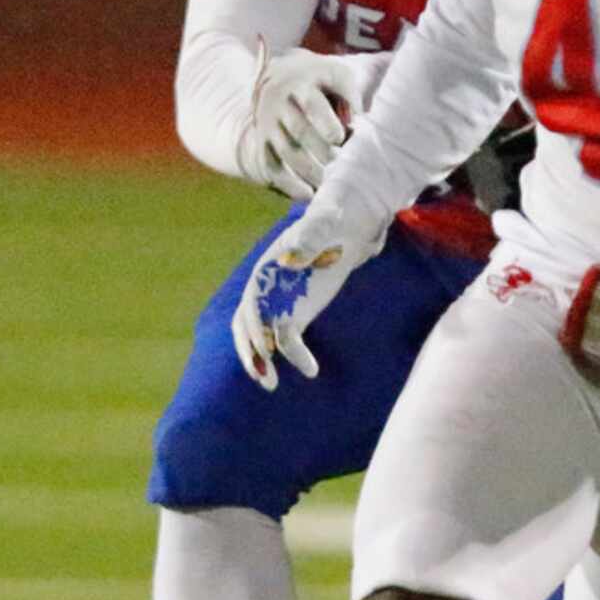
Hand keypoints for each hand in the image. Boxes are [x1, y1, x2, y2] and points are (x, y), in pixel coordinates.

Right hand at [229, 204, 377, 389]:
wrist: (351, 219)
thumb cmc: (334, 213)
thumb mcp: (324, 219)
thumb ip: (309, 236)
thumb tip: (291, 260)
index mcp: (268, 267)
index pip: (254, 301)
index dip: (257, 324)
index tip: (268, 347)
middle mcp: (267, 287)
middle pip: (249, 324)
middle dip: (252, 350)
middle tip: (264, 375)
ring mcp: (281, 302)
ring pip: (261, 337)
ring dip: (261, 361)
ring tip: (270, 385)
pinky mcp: (298, 312)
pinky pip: (288, 340)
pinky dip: (294, 356)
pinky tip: (311, 370)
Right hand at [243, 40, 357, 198]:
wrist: (279, 76)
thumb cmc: (321, 79)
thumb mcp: (338, 75)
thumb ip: (351, 97)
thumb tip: (362, 126)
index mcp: (302, 85)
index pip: (312, 104)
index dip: (326, 122)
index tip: (339, 138)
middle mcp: (280, 103)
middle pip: (299, 130)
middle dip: (321, 151)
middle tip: (340, 164)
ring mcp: (268, 123)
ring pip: (285, 151)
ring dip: (308, 171)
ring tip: (330, 184)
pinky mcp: (263, 141)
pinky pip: (269, 165)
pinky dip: (287, 183)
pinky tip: (308, 195)